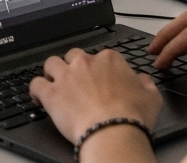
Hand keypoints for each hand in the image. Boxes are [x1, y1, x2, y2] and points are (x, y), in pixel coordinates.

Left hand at [30, 49, 161, 145]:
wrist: (114, 131)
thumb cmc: (132, 116)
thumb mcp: (151, 97)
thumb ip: (146, 84)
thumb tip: (142, 79)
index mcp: (109, 60)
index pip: (99, 56)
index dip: (97, 68)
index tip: (97, 79)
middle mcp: (85, 63)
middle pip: (72, 56)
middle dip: (72, 66)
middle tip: (75, 81)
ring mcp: (66, 76)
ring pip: (51, 64)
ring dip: (52, 73)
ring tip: (55, 84)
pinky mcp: (51, 93)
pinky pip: (35, 84)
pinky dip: (35, 90)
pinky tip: (38, 97)